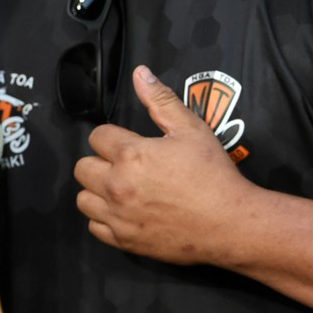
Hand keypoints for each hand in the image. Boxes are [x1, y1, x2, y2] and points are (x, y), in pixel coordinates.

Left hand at [72, 66, 267, 264]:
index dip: (112, 137)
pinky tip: (125, 212)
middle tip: (124, 166)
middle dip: (100, 162)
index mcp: (131, 155)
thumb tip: (140, 73)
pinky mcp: (123, 240)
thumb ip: (161, 100)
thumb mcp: (192, 130)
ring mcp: (118, 216)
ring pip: (83, 199)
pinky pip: (95, 227)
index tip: (128, 143)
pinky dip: (105, 219)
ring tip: (121, 189)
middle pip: (82, 167)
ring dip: (98, 191)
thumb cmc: (213, 174)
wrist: (231, 223)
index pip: (97, 136)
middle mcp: (117, 186)